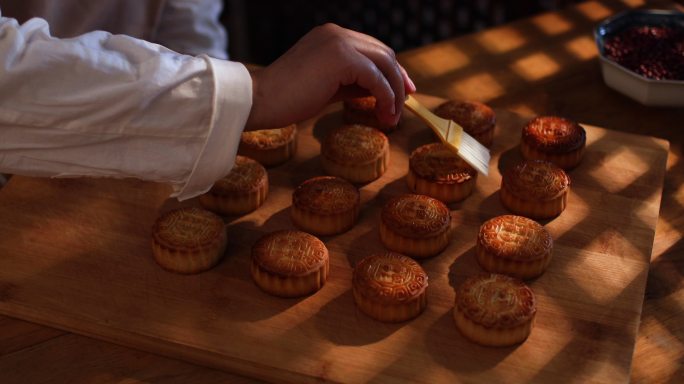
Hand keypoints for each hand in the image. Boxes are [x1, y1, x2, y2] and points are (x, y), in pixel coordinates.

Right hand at [245, 23, 415, 130]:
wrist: (261, 101)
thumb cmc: (288, 98)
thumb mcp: (327, 87)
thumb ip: (352, 84)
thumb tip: (379, 91)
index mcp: (331, 36)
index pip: (372, 49)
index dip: (391, 70)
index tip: (402, 90)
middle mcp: (337, 33)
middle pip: (383, 53)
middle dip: (398, 79)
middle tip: (404, 102)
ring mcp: (339, 42)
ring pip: (384, 63)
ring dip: (394, 91)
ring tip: (392, 116)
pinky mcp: (341, 57)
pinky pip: (375, 77)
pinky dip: (385, 96)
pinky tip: (384, 112)